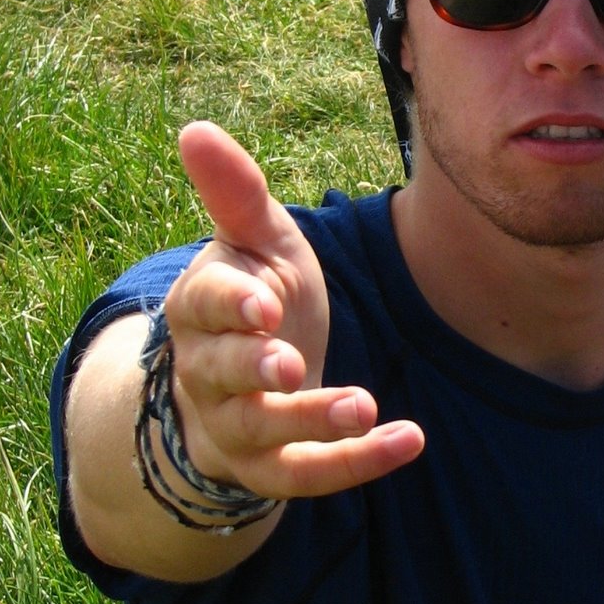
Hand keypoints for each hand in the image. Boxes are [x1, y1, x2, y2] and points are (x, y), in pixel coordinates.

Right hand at [162, 121, 423, 499]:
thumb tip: (195, 129)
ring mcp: (235, 425)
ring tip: (364, 406)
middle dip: (253, 370)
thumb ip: (236, 194)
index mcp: (198, 309)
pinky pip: (306, 474)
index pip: (204, 306)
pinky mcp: (270, 468)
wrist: (244, 378)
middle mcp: (205, 372)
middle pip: (220, 374)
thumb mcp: (255, 241)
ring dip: (311, 421)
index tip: (264, 304)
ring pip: (262, 431)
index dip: (231, 306)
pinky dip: (355, 463)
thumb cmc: (255, 296)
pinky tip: (408, 439)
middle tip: (290, 365)